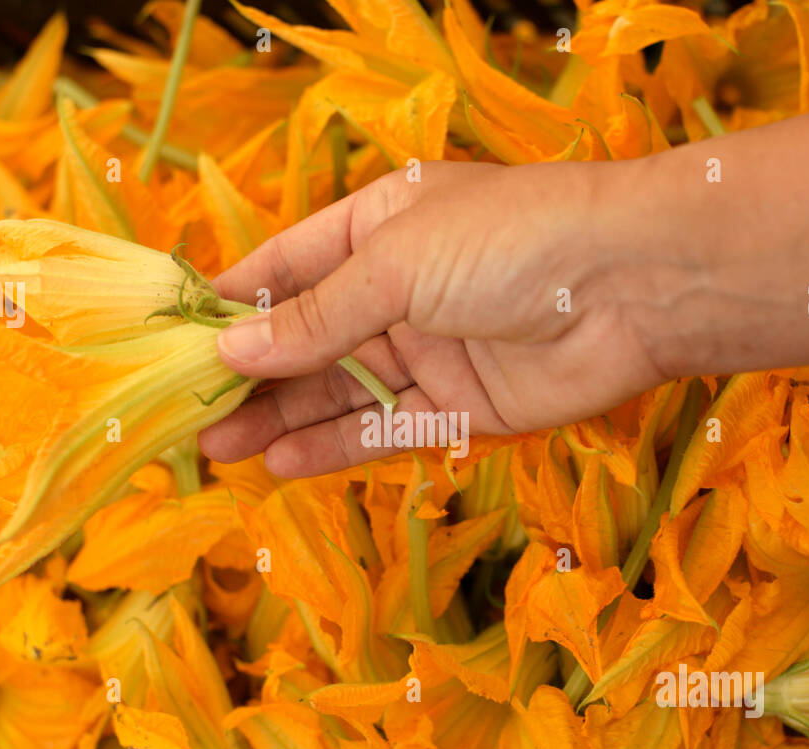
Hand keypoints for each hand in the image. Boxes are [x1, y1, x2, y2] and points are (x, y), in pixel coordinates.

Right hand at [199, 160, 667, 476]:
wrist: (635, 287)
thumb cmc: (510, 241)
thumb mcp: (395, 264)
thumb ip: (315, 316)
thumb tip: (232, 351)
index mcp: (378, 227)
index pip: (287, 266)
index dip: (232, 303)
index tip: (174, 341)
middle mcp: (399, 288)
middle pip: (307, 337)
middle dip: (250, 375)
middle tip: (188, 416)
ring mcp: (430, 350)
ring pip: (340, 390)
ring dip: (280, 417)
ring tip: (217, 447)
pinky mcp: (463, 406)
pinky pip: (386, 428)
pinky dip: (335, 446)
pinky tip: (281, 462)